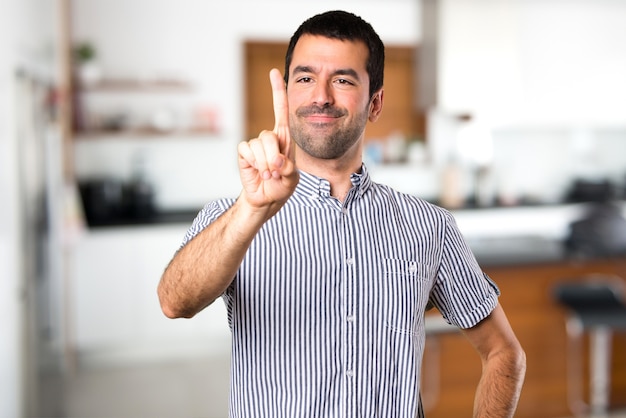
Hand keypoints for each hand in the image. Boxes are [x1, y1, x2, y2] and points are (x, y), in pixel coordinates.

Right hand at [237, 69, 298, 216]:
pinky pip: (246, 151)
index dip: (277, 91)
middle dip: (273, 157)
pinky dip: (253, 163)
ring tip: (268, 174)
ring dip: (264, 164)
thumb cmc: (281, 186)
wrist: (267, 198)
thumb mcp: (291, 178)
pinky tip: (256, 171)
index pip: (281, 110)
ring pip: (258, 145)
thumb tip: (276, 161)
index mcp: (284, 138)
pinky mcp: (244, 152)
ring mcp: (255, 144)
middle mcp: (269, 138)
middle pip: (268, 136)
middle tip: (276, 172)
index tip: (274, 72)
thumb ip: (288, 168)